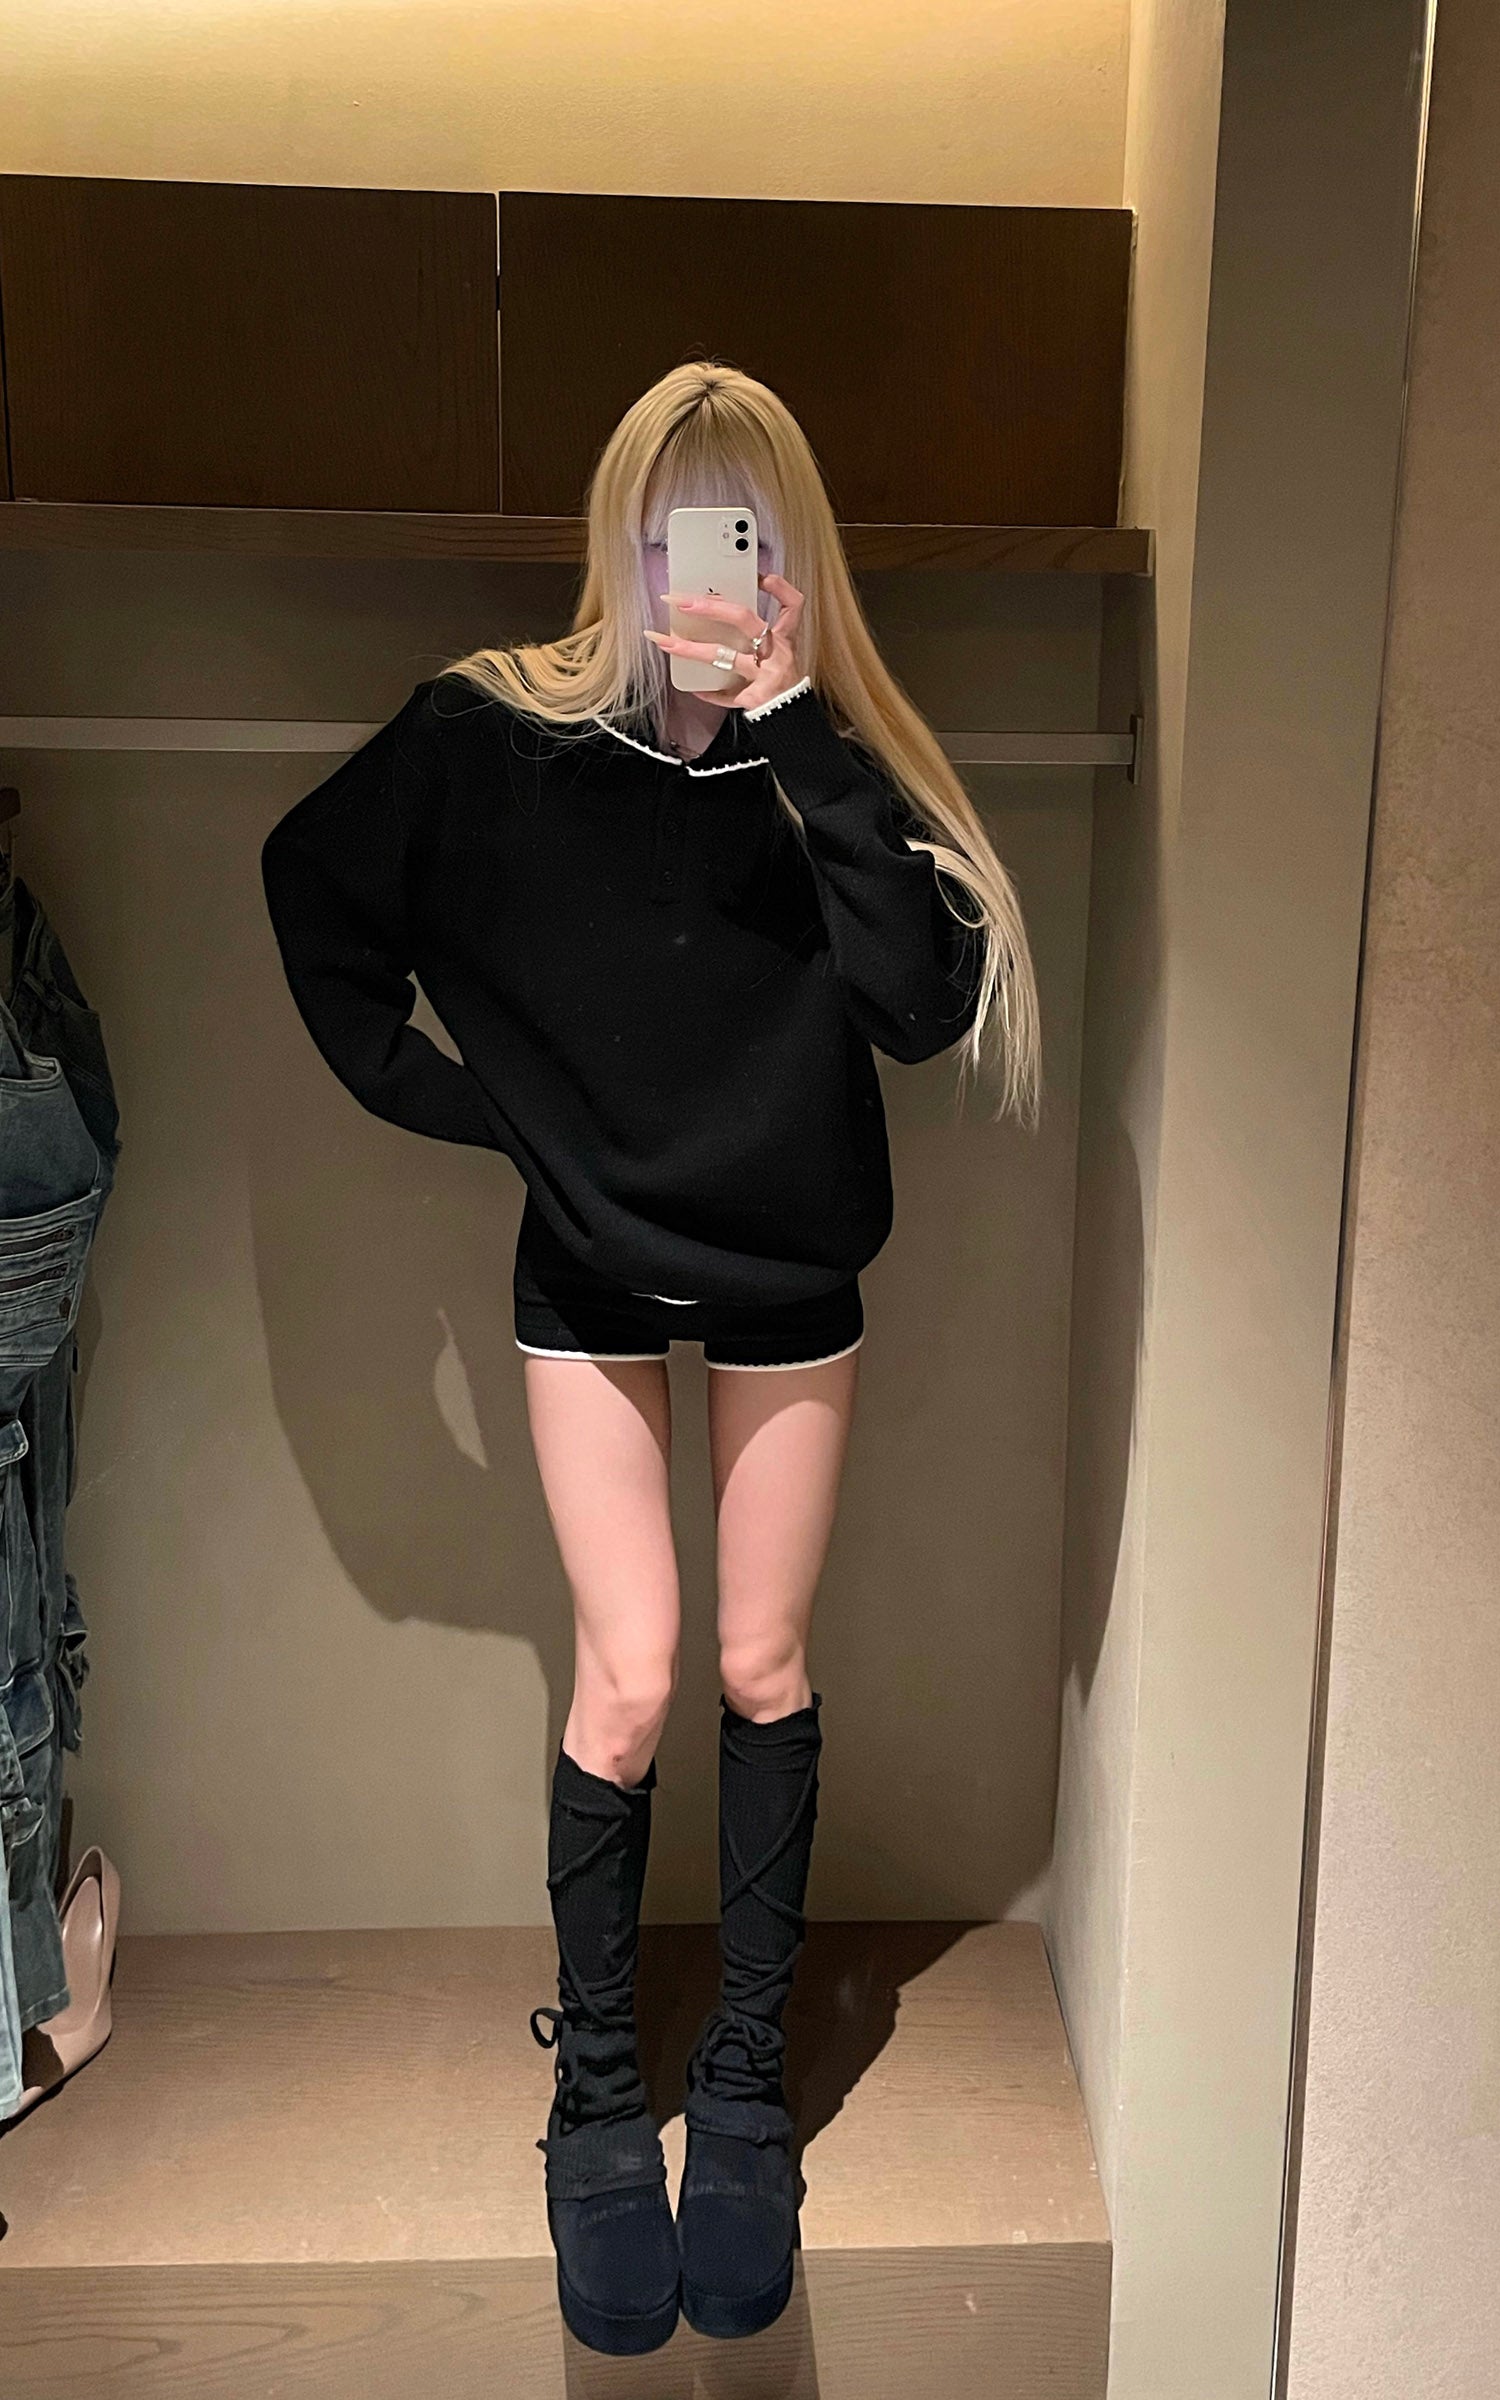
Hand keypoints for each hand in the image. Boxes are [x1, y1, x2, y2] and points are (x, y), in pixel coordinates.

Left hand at [644, 572, 806, 709]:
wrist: (793, 719)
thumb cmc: (781, 682)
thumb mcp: (777, 654)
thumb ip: (755, 634)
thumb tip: (717, 609)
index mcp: (785, 639)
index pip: (791, 605)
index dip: (779, 588)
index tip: (760, 576)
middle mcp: (777, 653)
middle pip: (744, 619)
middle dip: (711, 607)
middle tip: (682, 602)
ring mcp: (766, 675)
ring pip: (722, 655)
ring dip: (690, 649)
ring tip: (665, 642)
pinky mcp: (754, 697)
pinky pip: (725, 693)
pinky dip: (709, 691)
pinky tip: (693, 688)